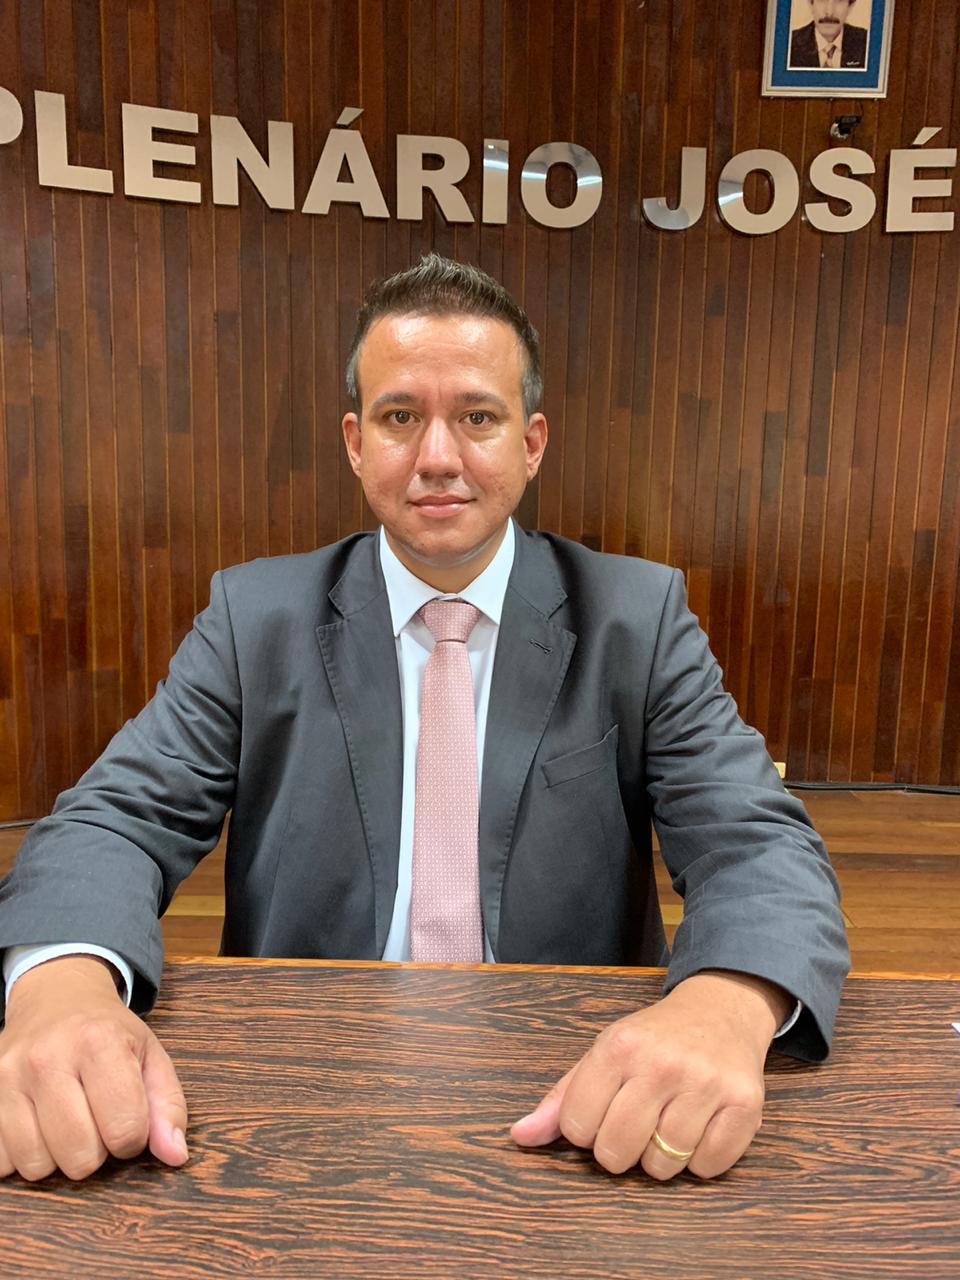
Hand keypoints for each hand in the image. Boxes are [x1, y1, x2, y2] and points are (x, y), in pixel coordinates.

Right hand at [0, 955, 187, 1180]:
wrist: (56, 997)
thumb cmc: (108, 1032)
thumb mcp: (151, 1055)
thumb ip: (169, 1106)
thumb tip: (175, 1156)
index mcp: (100, 1042)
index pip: (125, 1129)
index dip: (133, 1138)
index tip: (129, 1120)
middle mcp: (48, 1057)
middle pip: (79, 1155)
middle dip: (96, 1151)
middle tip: (96, 1121)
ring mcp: (8, 1077)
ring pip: (37, 1165)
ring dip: (58, 1156)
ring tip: (67, 1122)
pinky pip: (2, 1162)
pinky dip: (23, 1155)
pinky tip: (38, 1125)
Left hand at [511, 971, 789, 1179]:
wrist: (720, 1011)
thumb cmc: (653, 1040)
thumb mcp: (602, 1054)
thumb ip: (562, 1098)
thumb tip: (520, 1137)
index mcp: (618, 1047)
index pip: (578, 1126)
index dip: (586, 1131)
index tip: (602, 1113)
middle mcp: (661, 1063)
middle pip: (617, 1153)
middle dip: (620, 1151)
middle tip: (635, 1125)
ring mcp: (705, 1084)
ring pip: (663, 1166)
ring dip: (662, 1157)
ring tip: (668, 1123)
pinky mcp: (745, 1104)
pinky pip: (708, 1168)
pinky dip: (701, 1160)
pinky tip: (700, 1128)